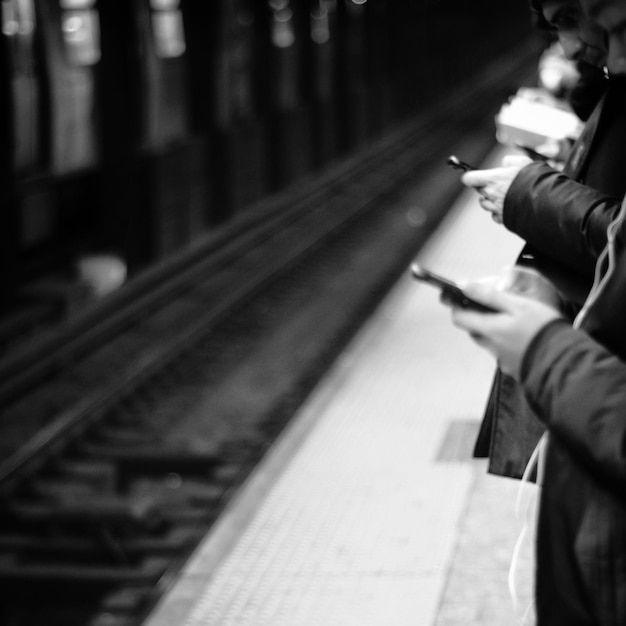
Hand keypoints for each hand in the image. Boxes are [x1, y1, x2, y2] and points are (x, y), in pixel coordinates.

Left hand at [448, 281, 562, 379]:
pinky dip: (506, 342)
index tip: (463, 298)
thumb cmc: (542, 328)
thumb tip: (463, 286)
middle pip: (473, 330)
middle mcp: (490, 347)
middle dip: (478, 317)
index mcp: (488, 330)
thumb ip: (488, 295)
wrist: (564, 361)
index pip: (458, 318)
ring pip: (488, 341)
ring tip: (512, 319)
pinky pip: (503, 351)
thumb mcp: (517, 305)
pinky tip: (523, 336)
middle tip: (493, 305)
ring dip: (493, 330)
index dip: (457, 306)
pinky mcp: (514, 367)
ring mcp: (502, 359)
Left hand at [461, 155, 531, 222]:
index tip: (473, 176)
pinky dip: (499, 212)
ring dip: (491, 200)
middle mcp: (491, 194)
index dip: (471, 177)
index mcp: (492, 179)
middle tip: (500, 184)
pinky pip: (494, 215)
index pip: (469, 179)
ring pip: (485, 204)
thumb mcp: (522, 162)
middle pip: (480, 191)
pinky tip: (509, 206)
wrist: (543, 202)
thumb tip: (504, 163)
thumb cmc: (533, 180)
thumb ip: (509, 161)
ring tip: (505, 196)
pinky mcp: (501, 218)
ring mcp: (495, 207)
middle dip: (487, 187)